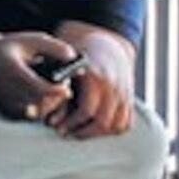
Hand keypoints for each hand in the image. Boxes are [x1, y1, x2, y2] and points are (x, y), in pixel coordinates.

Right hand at [0, 32, 78, 121]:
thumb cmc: (15, 49)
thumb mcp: (33, 41)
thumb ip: (53, 48)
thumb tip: (72, 57)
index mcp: (12, 68)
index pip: (38, 88)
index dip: (55, 91)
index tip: (67, 89)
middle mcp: (8, 87)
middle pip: (42, 102)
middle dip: (57, 96)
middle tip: (64, 88)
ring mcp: (9, 101)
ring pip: (40, 111)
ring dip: (53, 103)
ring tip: (54, 90)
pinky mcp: (12, 111)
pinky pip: (35, 115)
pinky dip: (44, 108)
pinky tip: (46, 97)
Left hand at [48, 21, 135, 137]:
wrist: (108, 44)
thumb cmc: (80, 53)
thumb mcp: (64, 62)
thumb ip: (57, 86)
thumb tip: (48, 113)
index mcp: (95, 77)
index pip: (86, 111)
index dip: (71, 123)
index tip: (59, 127)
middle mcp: (113, 87)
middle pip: (102, 123)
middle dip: (84, 132)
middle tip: (69, 133)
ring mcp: (125, 94)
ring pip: (116, 126)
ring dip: (99, 134)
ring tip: (83, 132)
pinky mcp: (130, 100)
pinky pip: (126, 124)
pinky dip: (113, 130)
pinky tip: (98, 127)